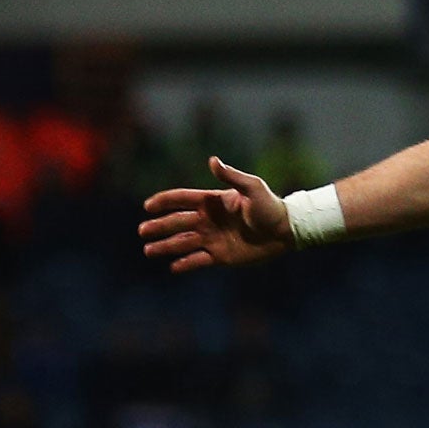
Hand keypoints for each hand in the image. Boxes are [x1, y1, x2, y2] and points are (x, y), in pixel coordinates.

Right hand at [140, 157, 294, 272]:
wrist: (285, 230)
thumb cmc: (270, 206)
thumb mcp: (252, 188)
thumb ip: (231, 176)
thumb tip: (212, 160)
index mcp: (212, 202)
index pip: (182, 200)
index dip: (164, 202)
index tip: (148, 206)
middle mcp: (208, 220)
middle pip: (177, 222)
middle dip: (159, 227)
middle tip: (143, 231)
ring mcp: (213, 238)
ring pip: (183, 242)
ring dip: (166, 246)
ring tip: (148, 250)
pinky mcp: (221, 256)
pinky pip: (199, 260)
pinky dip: (185, 263)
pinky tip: (172, 267)